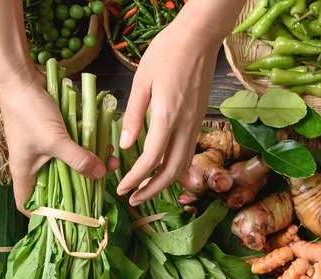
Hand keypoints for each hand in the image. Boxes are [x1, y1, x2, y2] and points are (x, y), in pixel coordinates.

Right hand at [0, 68, 117, 213]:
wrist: (20, 78)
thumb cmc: (30, 113)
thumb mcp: (55, 140)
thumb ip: (78, 159)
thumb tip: (102, 175)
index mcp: (24, 173)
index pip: (28, 204)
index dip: (43, 215)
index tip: (67, 218)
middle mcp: (33, 164)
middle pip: (56, 186)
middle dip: (79, 187)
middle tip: (101, 188)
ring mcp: (43, 149)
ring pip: (68, 165)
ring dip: (88, 165)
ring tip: (110, 163)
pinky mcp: (52, 134)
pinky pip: (72, 147)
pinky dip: (86, 148)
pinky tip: (105, 146)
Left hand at [116, 18, 221, 205]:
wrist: (199, 38)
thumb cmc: (167, 52)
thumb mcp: (141, 81)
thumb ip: (134, 115)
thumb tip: (124, 145)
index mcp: (168, 116)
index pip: (152, 159)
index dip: (136, 178)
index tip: (121, 187)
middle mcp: (185, 125)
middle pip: (172, 171)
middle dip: (152, 189)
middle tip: (133, 200)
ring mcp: (195, 123)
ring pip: (183, 164)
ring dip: (165, 182)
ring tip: (146, 189)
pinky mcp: (199, 119)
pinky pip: (187, 151)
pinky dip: (174, 166)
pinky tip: (161, 168)